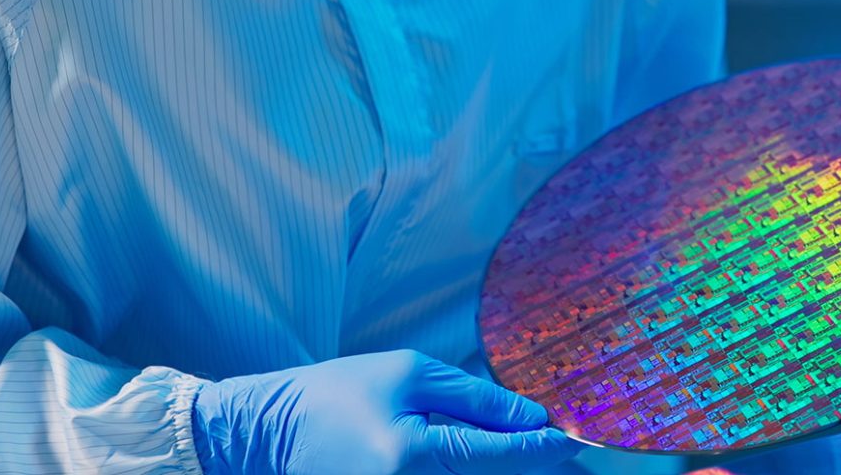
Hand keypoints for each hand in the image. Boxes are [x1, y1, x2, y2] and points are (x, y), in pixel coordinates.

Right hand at [191, 350, 579, 474]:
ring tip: (514, 454)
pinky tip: (477, 460)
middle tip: (554, 449)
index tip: (572, 441)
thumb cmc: (337, 394)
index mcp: (408, 455)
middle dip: (524, 468)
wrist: (269, 432)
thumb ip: (477, 398)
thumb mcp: (409, 374)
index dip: (541, 450)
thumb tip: (532, 418)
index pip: (496, 457)